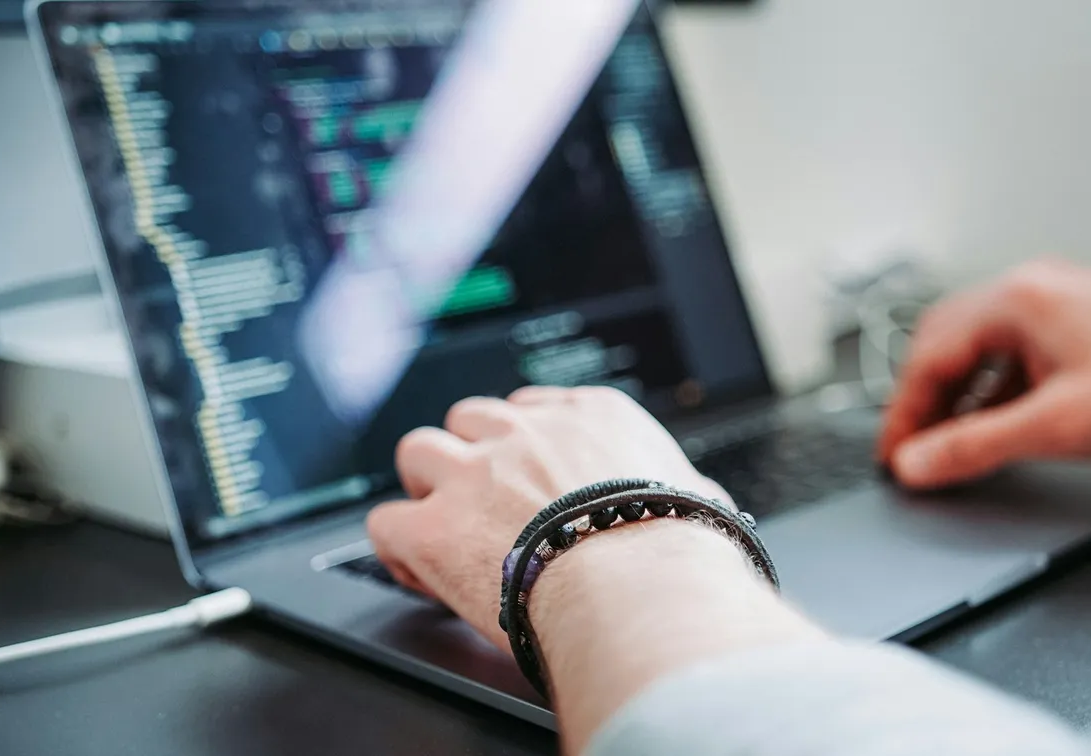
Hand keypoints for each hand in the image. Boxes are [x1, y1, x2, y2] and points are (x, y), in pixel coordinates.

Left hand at [366, 385, 730, 648]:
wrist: (641, 587)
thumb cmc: (678, 551)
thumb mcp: (698, 495)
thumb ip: (682, 486)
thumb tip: (704, 503)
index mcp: (590, 416)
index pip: (535, 407)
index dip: (523, 447)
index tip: (528, 479)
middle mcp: (524, 432)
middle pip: (471, 418)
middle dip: (472, 456)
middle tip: (484, 501)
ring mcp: (473, 473)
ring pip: (418, 451)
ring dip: (426, 487)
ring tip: (444, 525)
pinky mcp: (435, 526)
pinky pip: (386, 522)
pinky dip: (399, 549)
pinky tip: (420, 571)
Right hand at [878, 259, 1090, 488]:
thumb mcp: (1056, 426)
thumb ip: (974, 447)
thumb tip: (918, 462)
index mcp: (1015, 300)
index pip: (929, 358)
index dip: (902, 415)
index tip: (892, 454)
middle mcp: (1029, 288)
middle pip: (944, 344)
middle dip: (922, 400)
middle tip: (910, 448)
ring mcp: (1053, 299)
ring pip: (977, 347)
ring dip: (957, 395)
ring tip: (949, 442)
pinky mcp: (1074, 319)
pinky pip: (1010, 351)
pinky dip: (992, 388)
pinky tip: (996, 422)